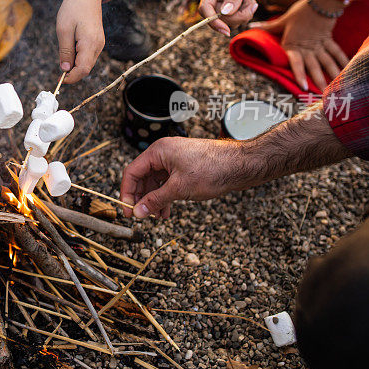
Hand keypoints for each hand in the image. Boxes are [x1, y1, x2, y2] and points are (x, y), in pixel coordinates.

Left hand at [56, 0, 105, 83]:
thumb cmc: (73, 7)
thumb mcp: (63, 29)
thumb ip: (65, 51)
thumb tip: (65, 69)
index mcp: (90, 43)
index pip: (83, 70)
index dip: (71, 78)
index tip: (60, 80)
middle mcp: (98, 45)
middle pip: (85, 68)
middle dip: (72, 72)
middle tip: (58, 69)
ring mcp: (99, 43)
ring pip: (87, 62)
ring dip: (75, 64)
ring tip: (64, 50)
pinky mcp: (97, 40)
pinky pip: (88, 55)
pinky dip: (78, 57)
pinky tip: (70, 47)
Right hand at [120, 137, 243, 217]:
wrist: (241, 165)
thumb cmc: (212, 170)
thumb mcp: (179, 189)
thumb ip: (155, 201)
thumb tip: (138, 212)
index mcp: (158, 152)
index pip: (132, 172)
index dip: (127, 193)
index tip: (128, 211)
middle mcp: (164, 153)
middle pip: (142, 177)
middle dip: (141, 198)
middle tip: (140, 216)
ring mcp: (174, 159)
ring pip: (155, 181)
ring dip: (154, 200)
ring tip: (157, 217)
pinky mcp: (184, 166)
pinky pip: (167, 181)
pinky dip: (165, 196)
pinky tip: (167, 211)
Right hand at [200, 0, 279, 33]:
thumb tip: (225, 13)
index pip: (205, 8)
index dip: (212, 21)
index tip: (226, 30)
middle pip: (218, 18)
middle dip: (237, 16)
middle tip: (252, 6)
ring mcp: (222, 2)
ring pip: (228, 21)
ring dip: (243, 15)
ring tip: (252, 2)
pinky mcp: (230, 6)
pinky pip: (236, 18)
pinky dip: (246, 14)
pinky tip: (251, 3)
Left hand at [251, 0, 348, 90]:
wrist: (321, 2)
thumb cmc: (300, 11)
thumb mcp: (282, 20)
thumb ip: (268, 26)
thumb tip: (251, 25)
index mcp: (294, 45)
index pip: (296, 62)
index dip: (299, 75)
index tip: (304, 87)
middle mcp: (308, 48)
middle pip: (313, 67)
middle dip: (318, 81)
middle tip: (323, 95)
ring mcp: (320, 45)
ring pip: (326, 62)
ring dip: (331, 75)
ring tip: (335, 87)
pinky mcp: (329, 40)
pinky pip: (336, 53)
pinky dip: (341, 61)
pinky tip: (346, 70)